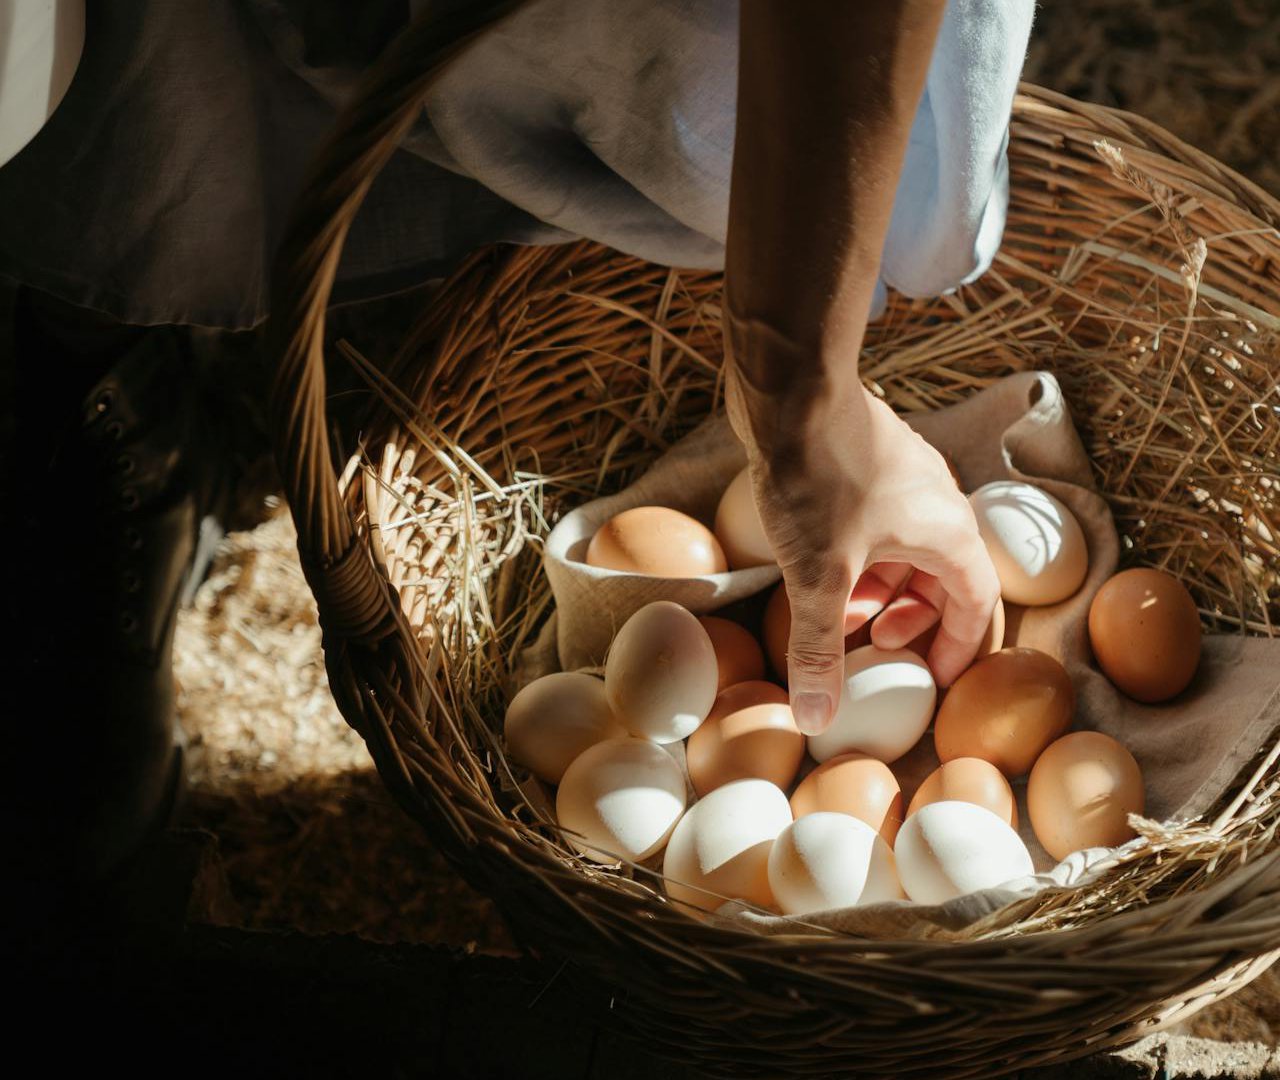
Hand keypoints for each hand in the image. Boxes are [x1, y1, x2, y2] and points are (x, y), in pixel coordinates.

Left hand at [727, 368, 999, 735]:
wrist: (790, 388)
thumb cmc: (819, 478)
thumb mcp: (817, 577)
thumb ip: (819, 649)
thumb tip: (816, 718)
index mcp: (948, 532)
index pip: (975, 603)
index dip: (958, 647)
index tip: (932, 679)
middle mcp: (937, 501)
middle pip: (942, 575)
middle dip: (912, 619)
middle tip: (879, 649)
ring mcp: (902, 477)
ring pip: (905, 547)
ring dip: (879, 588)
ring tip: (839, 617)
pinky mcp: (866, 462)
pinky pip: (877, 522)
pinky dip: (858, 555)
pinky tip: (816, 569)